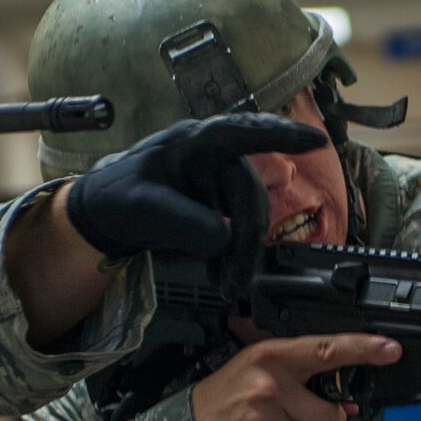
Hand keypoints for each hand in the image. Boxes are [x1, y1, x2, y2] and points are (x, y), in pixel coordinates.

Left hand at [66, 114, 327, 259]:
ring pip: (248, 216)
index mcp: (195, 143)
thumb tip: (224, 238)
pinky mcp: (216, 206)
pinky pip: (236, 229)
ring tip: (228, 287)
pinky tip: (221, 278)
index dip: (281, 135)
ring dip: (243, 254)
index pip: (243, 133)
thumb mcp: (143, 210)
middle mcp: (213, 158)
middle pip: (249, 195)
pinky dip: (232, 256)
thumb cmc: (116, 198)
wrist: (102, 216)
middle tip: (239, 282)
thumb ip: (181, 222)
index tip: (318, 141)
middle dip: (249, 240)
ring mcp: (217, 183)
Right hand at [191, 334, 401, 420]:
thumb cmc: (229, 394)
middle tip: (301, 418)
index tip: (390, 349)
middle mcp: (270, 388)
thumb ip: (304, 379)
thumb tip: (350, 405)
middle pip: (332, 417)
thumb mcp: (262, 370)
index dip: (363, 349)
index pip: (326, 350)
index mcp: (272, 358)